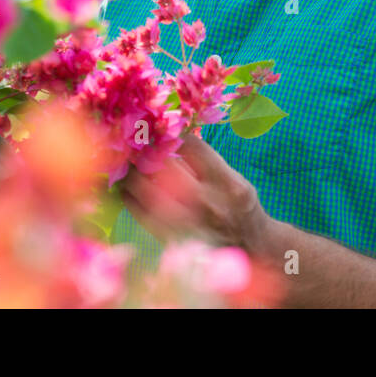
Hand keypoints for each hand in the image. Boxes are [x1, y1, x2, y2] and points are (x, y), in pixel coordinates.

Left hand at [121, 133, 268, 251]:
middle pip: (164, 167)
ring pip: (145, 189)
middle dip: (149, 150)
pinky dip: (129, 195)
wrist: (246, 244)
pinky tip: (129, 186)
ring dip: (134, 171)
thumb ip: (205, 162)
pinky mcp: (169, 236)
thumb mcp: (234, 179)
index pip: (193, 147)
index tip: (166, 132)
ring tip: (131, 162)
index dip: (174, 134)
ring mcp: (187, 223)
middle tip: (141, 143)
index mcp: (228, 184)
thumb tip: (171, 138)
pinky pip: (138, 212)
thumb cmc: (238, 205)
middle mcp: (208, 204)